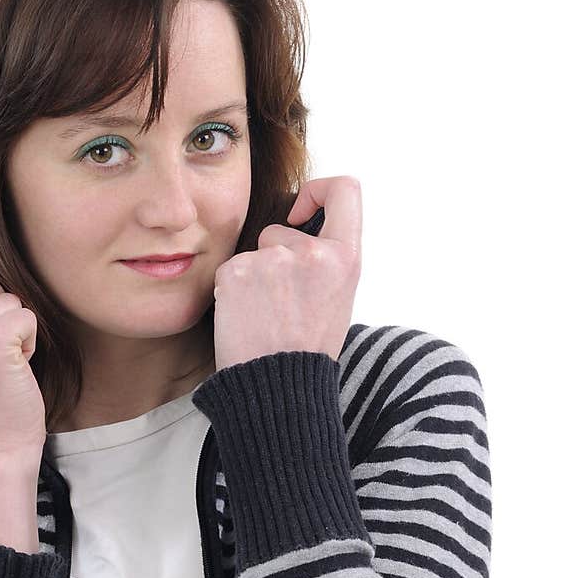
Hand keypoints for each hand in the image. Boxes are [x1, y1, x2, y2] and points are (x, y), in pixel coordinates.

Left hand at [211, 176, 361, 371]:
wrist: (277, 388)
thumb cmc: (306, 351)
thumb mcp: (338, 298)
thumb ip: (326, 260)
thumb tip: (302, 228)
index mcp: (346, 258)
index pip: (345, 189)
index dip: (318, 191)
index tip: (300, 212)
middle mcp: (313, 252)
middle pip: (281, 229)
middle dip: (273, 256)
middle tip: (280, 304)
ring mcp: (273, 259)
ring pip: (254, 251)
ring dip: (253, 276)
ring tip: (264, 315)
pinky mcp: (238, 270)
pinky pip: (231, 268)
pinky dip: (233, 289)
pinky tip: (245, 317)